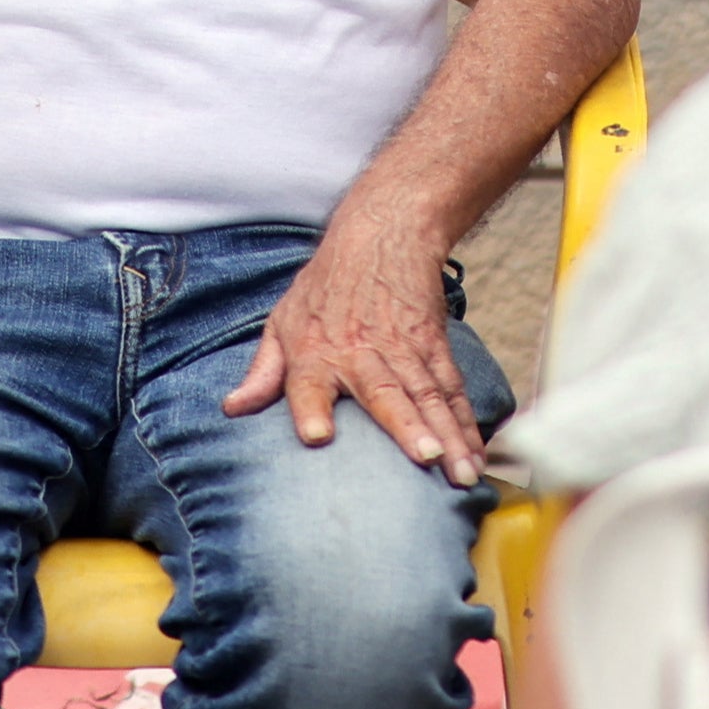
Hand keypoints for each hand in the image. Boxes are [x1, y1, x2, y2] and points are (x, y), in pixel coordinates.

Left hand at [224, 207, 486, 484]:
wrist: (383, 236)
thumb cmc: (325, 287)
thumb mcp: (282, 321)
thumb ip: (263, 373)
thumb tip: (232, 409)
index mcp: (314, 352)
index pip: (307, 383)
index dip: (311, 408)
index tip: (318, 437)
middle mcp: (360, 355)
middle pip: (386, 393)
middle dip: (407, 427)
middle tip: (427, 457)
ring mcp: (403, 351)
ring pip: (428, 397)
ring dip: (448, 435)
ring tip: (462, 472)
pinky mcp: (434, 348)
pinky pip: (451, 391)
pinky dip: (466, 424)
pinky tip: (476, 456)